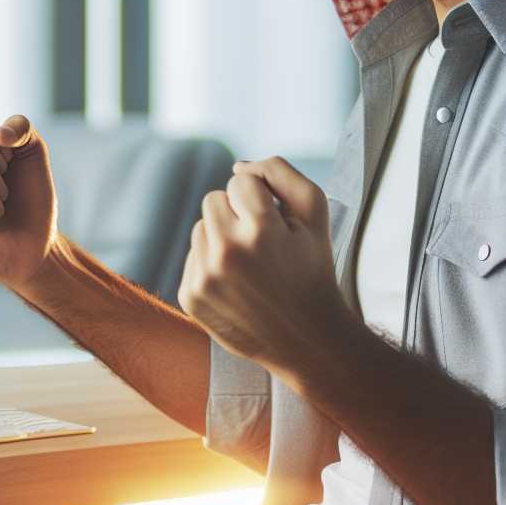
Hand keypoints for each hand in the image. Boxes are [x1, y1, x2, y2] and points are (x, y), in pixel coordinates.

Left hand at [178, 157, 350, 375]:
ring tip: (250, 265)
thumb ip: (280, 173)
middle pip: (213, 199)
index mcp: (260, 230)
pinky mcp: (190, 296)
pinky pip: (192, 257)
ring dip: (222, 238)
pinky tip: (237, 284)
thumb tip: (237, 166)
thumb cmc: (313, 270)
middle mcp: (227, 253)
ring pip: (200, 228)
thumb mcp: (315, 214)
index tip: (276, 225)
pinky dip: (211, 264)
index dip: (262, 200)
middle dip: (237, 215)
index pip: (240, 182)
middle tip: (262, 245)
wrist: (307, 338)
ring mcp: (204, 277)